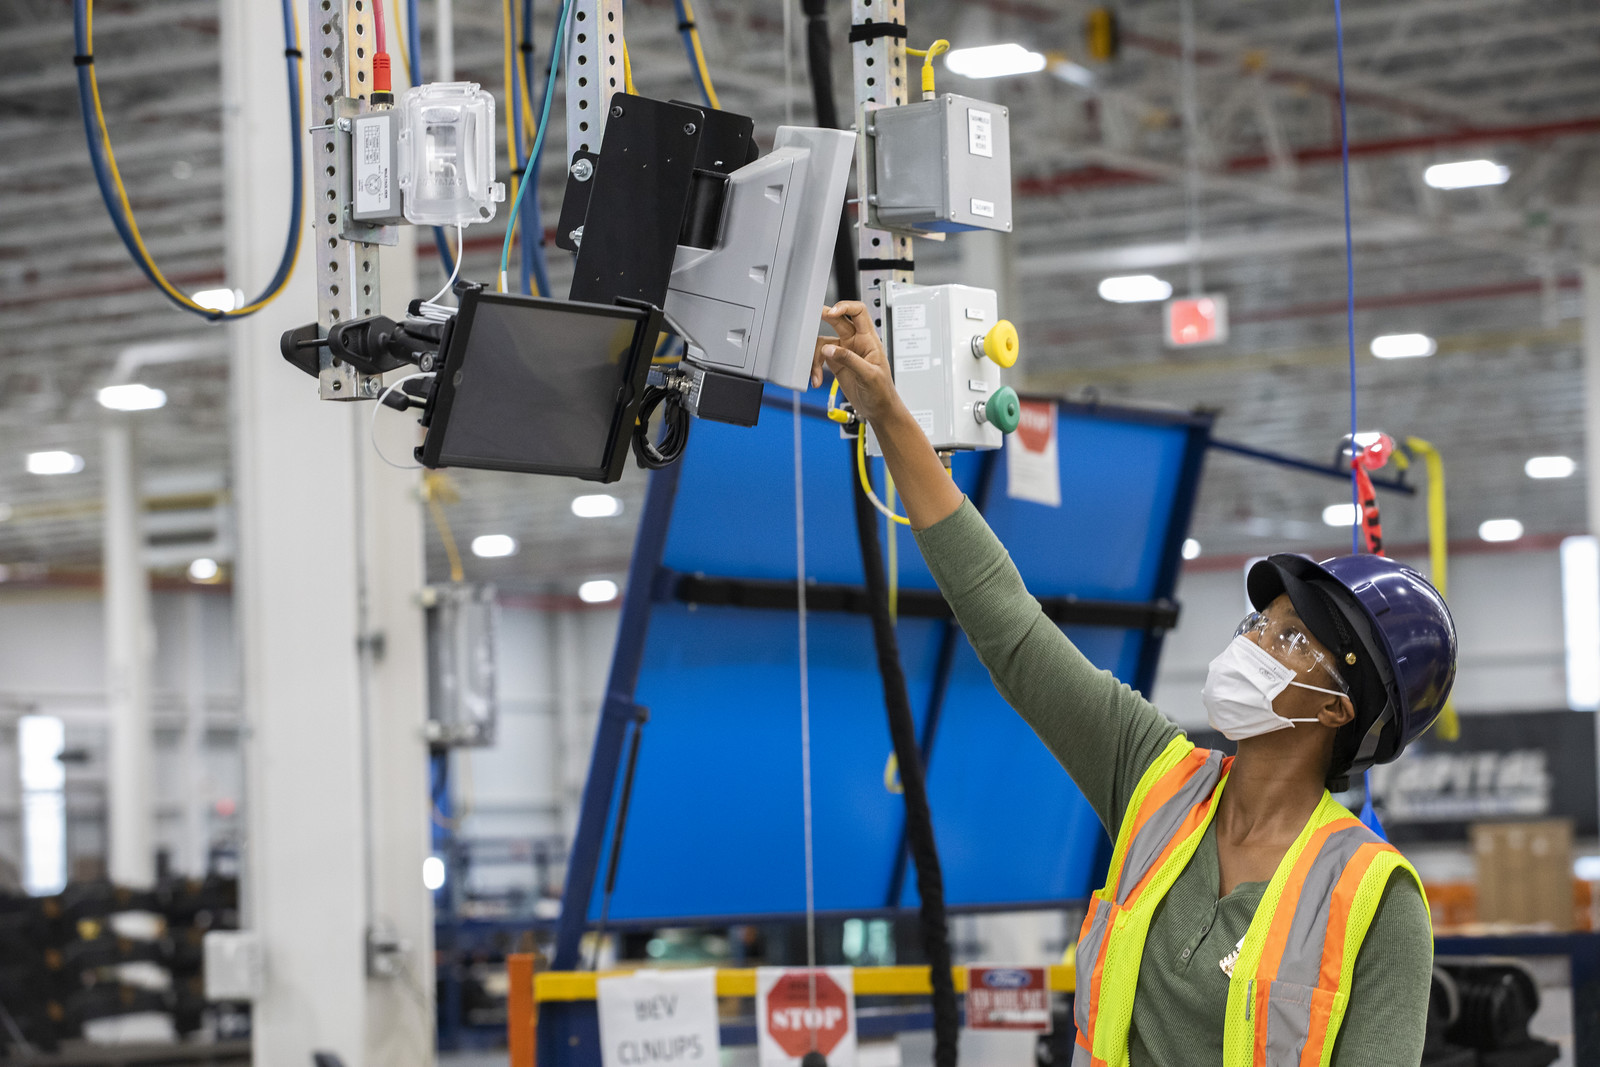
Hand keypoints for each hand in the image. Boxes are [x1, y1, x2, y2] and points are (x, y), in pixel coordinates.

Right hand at [809, 301, 899, 425]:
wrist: (878, 410)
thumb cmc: (882, 392)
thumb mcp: (869, 376)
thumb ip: (850, 360)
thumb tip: (829, 349)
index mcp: (869, 340)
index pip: (859, 312)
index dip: (845, 307)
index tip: (832, 312)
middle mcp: (855, 342)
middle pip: (837, 321)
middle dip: (824, 319)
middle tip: (810, 320)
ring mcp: (844, 352)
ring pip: (823, 343)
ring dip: (815, 357)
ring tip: (815, 374)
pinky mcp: (836, 364)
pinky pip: (820, 358)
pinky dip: (814, 368)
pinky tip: (816, 380)